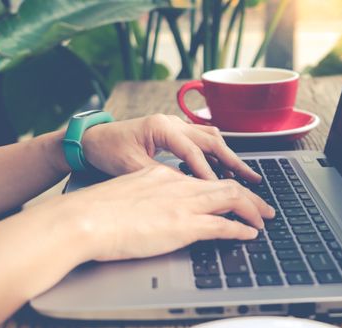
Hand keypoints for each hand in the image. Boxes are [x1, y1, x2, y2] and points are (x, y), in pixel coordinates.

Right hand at [61, 164, 274, 260]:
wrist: (84, 218)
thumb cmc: (97, 210)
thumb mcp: (129, 194)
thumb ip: (149, 197)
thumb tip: (158, 208)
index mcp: (165, 177)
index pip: (204, 179)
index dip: (224, 188)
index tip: (233, 196)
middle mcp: (179, 185)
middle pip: (226, 186)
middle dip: (250, 197)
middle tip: (264, 207)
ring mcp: (183, 203)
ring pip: (231, 200)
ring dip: (252, 210)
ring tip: (264, 219)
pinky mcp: (184, 224)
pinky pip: (223, 225)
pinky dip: (240, 230)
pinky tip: (249, 235)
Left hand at [81, 114, 260, 181]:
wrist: (88, 140)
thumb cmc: (106, 150)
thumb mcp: (130, 166)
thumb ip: (159, 177)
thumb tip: (186, 191)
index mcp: (161, 127)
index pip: (194, 152)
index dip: (210, 172)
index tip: (224, 191)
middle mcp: (171, 123)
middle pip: (211, 141)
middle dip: (233, 161)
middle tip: (253, 179)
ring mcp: (173, 126)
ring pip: (210, 138)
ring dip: (227, 156)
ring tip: (244, 175)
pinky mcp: (172, 133)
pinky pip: (201, 140)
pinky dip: (214, 154)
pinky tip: (222, 168)